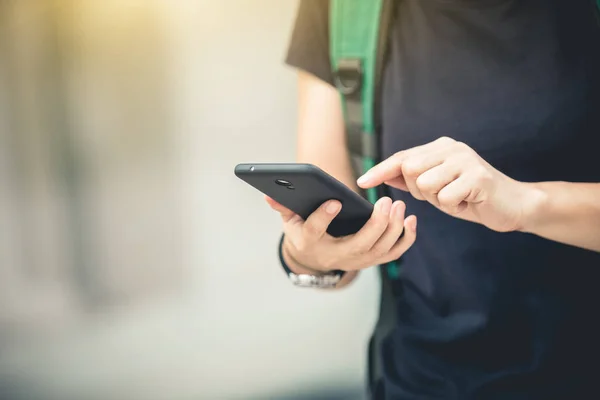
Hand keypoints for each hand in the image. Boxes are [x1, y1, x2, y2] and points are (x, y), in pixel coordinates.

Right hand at [265, 195, 416, 272]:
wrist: (316, 259)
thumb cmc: (303, 234)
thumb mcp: (290, 222)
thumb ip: (283, 207)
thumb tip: (269, 193)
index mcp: (312, 244)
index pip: (315, 231)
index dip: (323, 217)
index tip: (334, 201)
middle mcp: (337, 256)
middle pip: (360, 245)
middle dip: (376, 224)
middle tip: (385, 202)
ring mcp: (357, 261)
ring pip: (380, 249)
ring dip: (393, 229)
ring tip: (398, 205)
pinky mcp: (372, 260)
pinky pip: (393, 252)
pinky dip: (405, 239)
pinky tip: (411, 220)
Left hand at [357, 136, 539, 232]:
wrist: (512, 205)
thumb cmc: (470, 196)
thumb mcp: (437, 188)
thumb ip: (413, 180)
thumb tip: (385, 175)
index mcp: (440, 147)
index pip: (402, 157)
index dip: (380, 170)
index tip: (362, 182)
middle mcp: (451, 147)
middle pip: (409, 170)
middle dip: (419, 191)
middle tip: (442, 195)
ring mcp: (465, 159)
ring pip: (425, 185)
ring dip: (437, 200)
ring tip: (456, 197)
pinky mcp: (477, 176)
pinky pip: (445, 198)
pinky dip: (453, 207)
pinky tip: (467, 202)